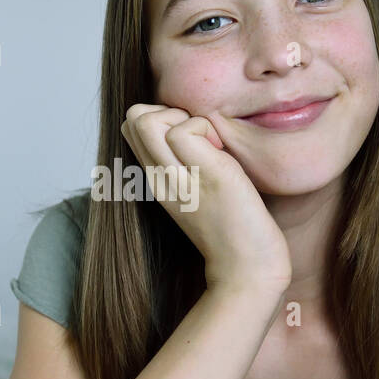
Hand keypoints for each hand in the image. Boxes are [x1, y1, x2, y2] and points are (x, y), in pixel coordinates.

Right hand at [120, 104, 291, 292]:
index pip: (131, 125)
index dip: (161, 118)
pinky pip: (184, 131)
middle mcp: (158, 179)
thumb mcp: (196, 190)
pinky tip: (224, 156)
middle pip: (132, 117)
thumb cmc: (231, 225)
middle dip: (168, 111)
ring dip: (186, 119)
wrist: (247, 267)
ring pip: (148, 120)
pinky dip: (206, 130)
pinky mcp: (205, 176)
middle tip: (201, 140)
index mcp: (156, 181)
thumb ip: (185, 162)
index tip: (191, 140)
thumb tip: (190, 126)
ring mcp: (178, 179)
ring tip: (211, 147)